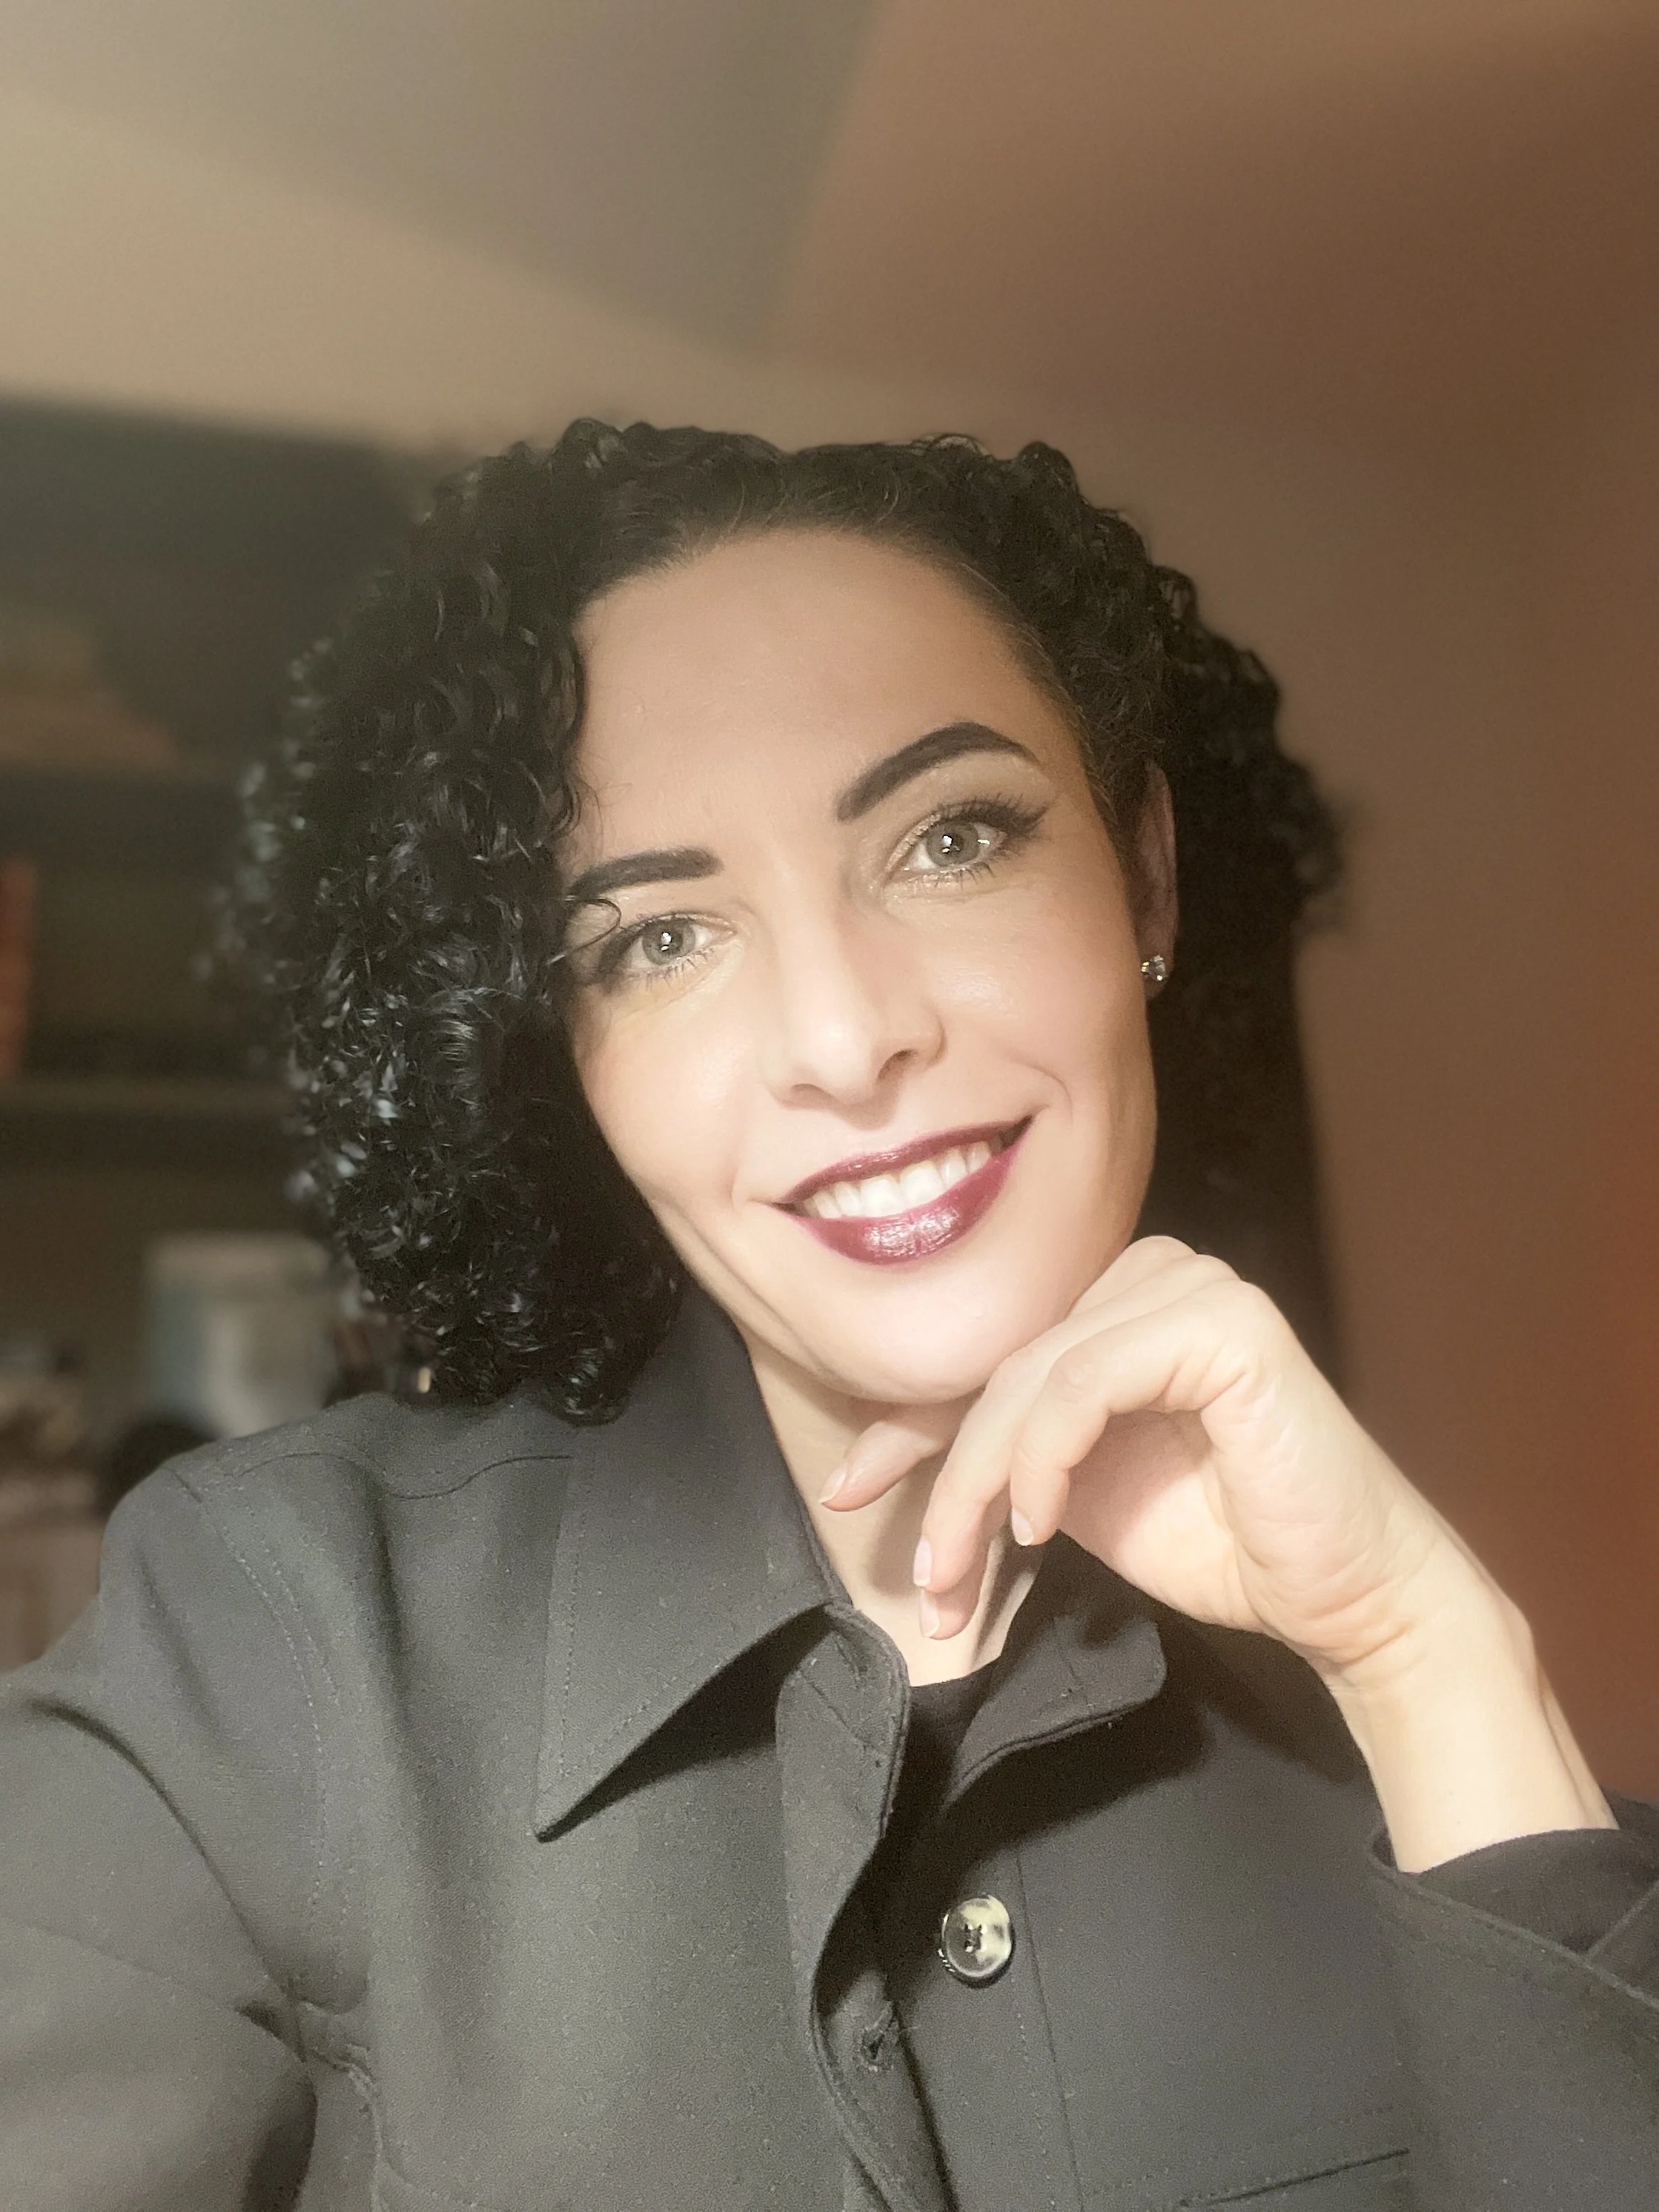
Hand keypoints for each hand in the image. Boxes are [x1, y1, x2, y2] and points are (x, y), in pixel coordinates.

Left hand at [825, 1236, 1476, 1684]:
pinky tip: (1044, 1526)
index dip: (910, 1425)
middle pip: (1005, 1367)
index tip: (849, 1490)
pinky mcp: (1225, 1325)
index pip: (994, 1356)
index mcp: (1121, 1305)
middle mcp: (1155, 1276)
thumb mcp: (1082, 1494)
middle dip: (946, 1479)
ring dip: (982, 1483)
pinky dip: (1045, 1456)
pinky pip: (1087, 1380)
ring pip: (1034, 1376)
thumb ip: (1013, 1454)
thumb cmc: (1226, 1545)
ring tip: (965, 1572)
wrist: (1348, 1597)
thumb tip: (900, 1460)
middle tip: (927, 1579)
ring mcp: (1195, 1289)